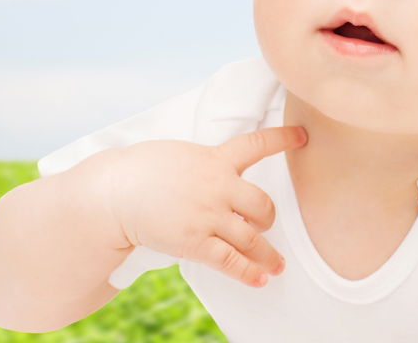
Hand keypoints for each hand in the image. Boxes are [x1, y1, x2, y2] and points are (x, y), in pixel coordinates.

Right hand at [104, 125, 307, 288]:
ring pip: (252, 237)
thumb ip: (204, 162)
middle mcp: (217, 185)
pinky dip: (249, 273)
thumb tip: (218, 170)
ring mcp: (208, 215)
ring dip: (268, 254)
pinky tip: (260, 280)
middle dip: (268, 217)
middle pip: (262, 203)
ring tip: (277, 265)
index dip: (283, 139)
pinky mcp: (195, 242)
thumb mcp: (179, 154)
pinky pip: (231, 261)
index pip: (256, 144)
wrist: (115, 192)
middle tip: (265, 224)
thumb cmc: (141, 169)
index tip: (303, 136)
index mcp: (213, 158)